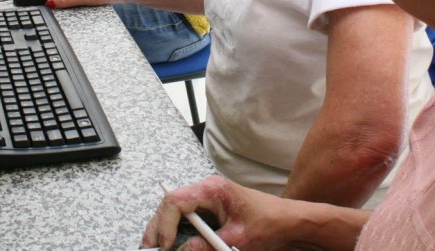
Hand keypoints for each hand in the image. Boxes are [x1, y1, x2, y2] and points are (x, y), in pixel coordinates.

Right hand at [141, 176, 267, 250]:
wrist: (285, 220)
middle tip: (149, 248)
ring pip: (173, 210)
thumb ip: (207, 246)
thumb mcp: (237, 239)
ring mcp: (204, 198)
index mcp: (212, 189)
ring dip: (162, 229)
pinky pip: (183, 216)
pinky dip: (174, 230)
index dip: (165, 223)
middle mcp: (205, 189)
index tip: (164, 245)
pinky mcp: (207, 209)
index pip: (176, 200)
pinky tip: (169, 243)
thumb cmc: (267, 223)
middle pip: (170, 205)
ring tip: (155, 247)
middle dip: (157, 227)